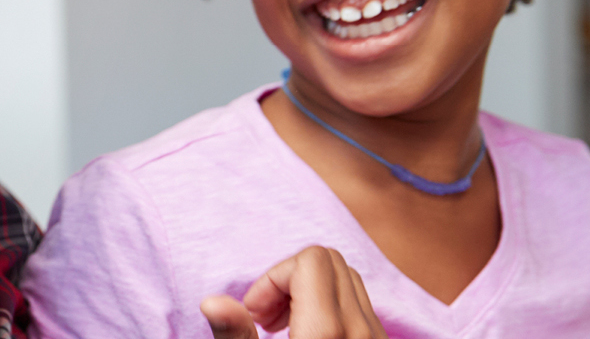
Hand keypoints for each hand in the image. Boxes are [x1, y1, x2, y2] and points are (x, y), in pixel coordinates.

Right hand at [202, 246, 385, 338]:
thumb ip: (236, 336)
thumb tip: (211, 302)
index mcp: (328, 331)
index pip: (311, 259)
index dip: (273, 277)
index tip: (253, 313)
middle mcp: (362, 329)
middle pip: (330, 260)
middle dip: (289, 278)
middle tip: (264, 318)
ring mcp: (378, 337)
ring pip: (348, 278)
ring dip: (309, 290)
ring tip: (282, 327)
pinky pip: (360, 304)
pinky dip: (329, 306)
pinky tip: (307, 335)